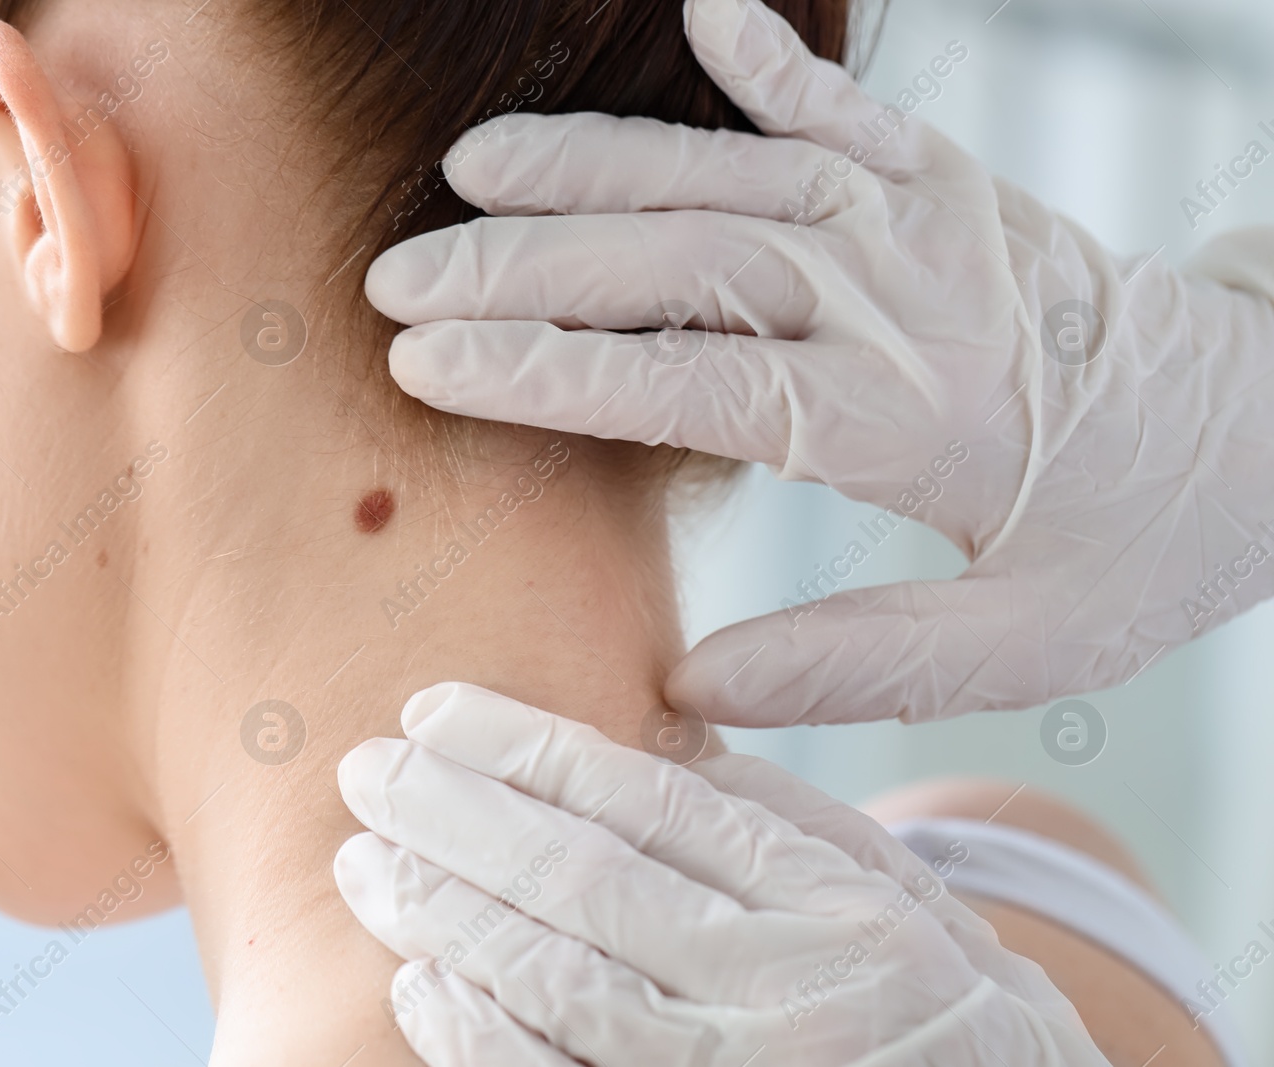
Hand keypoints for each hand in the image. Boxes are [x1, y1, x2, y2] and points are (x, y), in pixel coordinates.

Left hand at [334, 683, 1107, 1065]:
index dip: (525, 748)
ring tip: (368, 860)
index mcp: (832, 902)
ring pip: (558, 982)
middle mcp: (787, 991)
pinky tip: (421, 979)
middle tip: (367, 771)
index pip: (647, 801)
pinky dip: (479, 1033)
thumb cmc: (933, 1000)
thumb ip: (773, 818)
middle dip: (454, 817)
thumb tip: (645, 733)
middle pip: (583, 882)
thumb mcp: (889, 893)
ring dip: (444, 915)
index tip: (434, 711)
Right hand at [365, 0, 1273, 724]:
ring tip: (469, 169)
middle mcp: (901, 297)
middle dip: (525, 269)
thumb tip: (691, 687)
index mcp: (908, 419)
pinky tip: (696, 10)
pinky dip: (768, 58)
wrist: (1273, 429)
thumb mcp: (1026, 643)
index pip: (693, 381)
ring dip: (595, 164)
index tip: (429, 368)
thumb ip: (858, 662)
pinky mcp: (947, 179)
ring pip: (731, 174)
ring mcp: (924, 220)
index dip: (552, 373)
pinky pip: (844, 103)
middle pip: (683, 261)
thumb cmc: (1144, 545)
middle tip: (398, 281)